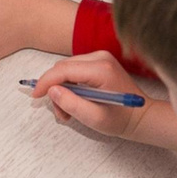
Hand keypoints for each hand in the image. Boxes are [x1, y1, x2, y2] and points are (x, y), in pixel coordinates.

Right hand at [28, 52, 152, 139]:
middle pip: (63, 68)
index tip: (35, 96)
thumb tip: (51, 90)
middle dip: (55, 90)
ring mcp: (100, 58)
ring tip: (68, 112)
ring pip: (66, 70)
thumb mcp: (94, 118)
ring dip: (62, 90)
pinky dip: (70, 86)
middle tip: (60, 113)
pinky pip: (74, 70)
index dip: (46, 82)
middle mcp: (100, 58)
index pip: (63, 70)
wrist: (140, 116)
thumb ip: (71, 104)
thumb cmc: (120, 119)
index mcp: (101, 70)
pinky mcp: (99, 62)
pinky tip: (75, 101)